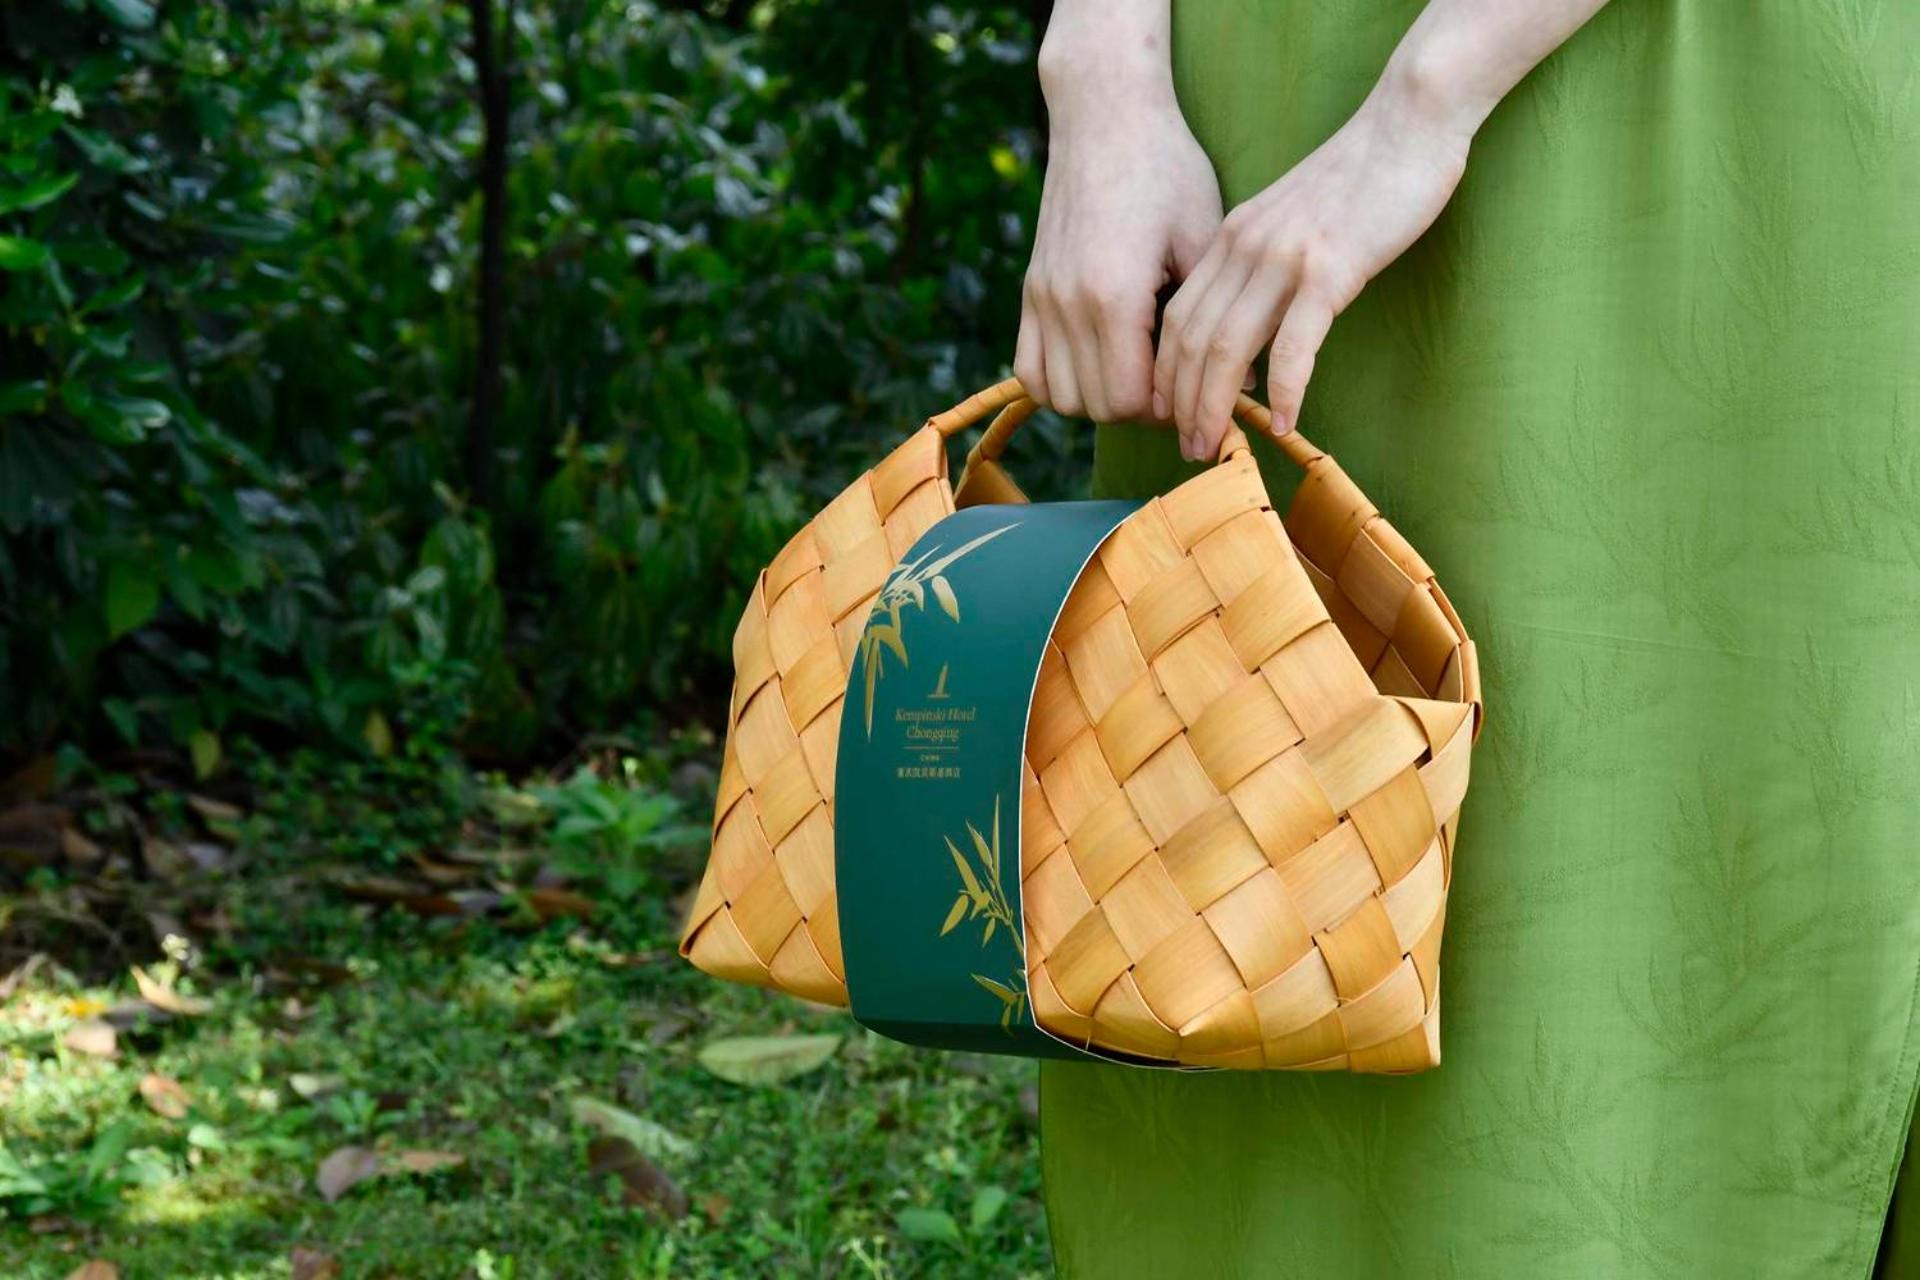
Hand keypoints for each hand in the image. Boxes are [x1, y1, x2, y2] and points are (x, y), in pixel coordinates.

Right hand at [1017, 80, 1221, 422]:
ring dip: (1099, 399)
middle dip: (1140, 409)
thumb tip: (1246, 382)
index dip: (1167, 408)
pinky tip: (1096, 365)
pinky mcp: (1030, 289)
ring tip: (1137, 374)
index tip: (1197, 389)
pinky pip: (1029, 371)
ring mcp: (1042, 297)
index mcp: (1114, 294)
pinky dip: (1059, 384)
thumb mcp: (1205, 238)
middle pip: (1098, 406)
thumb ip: (1215, 314)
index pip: (1129, 398)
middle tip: (1175, 385)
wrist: (1105, 117)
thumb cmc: (1166, 169)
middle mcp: (1068, 303)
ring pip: (1060, 398)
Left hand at [1155, 90, 1471, 458]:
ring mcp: (1285, 259)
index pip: (1177, 319)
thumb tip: (1251, 334)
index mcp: (1230, 239)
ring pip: (1228, 348)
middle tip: (1186, 449)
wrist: (1408, 123)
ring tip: (1216, 447)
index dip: (1166, 376)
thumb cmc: (1358, 178)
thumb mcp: (1288, 220)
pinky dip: (1285, 389)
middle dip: (1181, 404)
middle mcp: (1244, 248)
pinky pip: (1295, 343)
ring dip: (1216, 407)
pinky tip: (1285, 423)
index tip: (1168, 417)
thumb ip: (1261, 267)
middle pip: (1191, 341)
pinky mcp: (1330, 268)